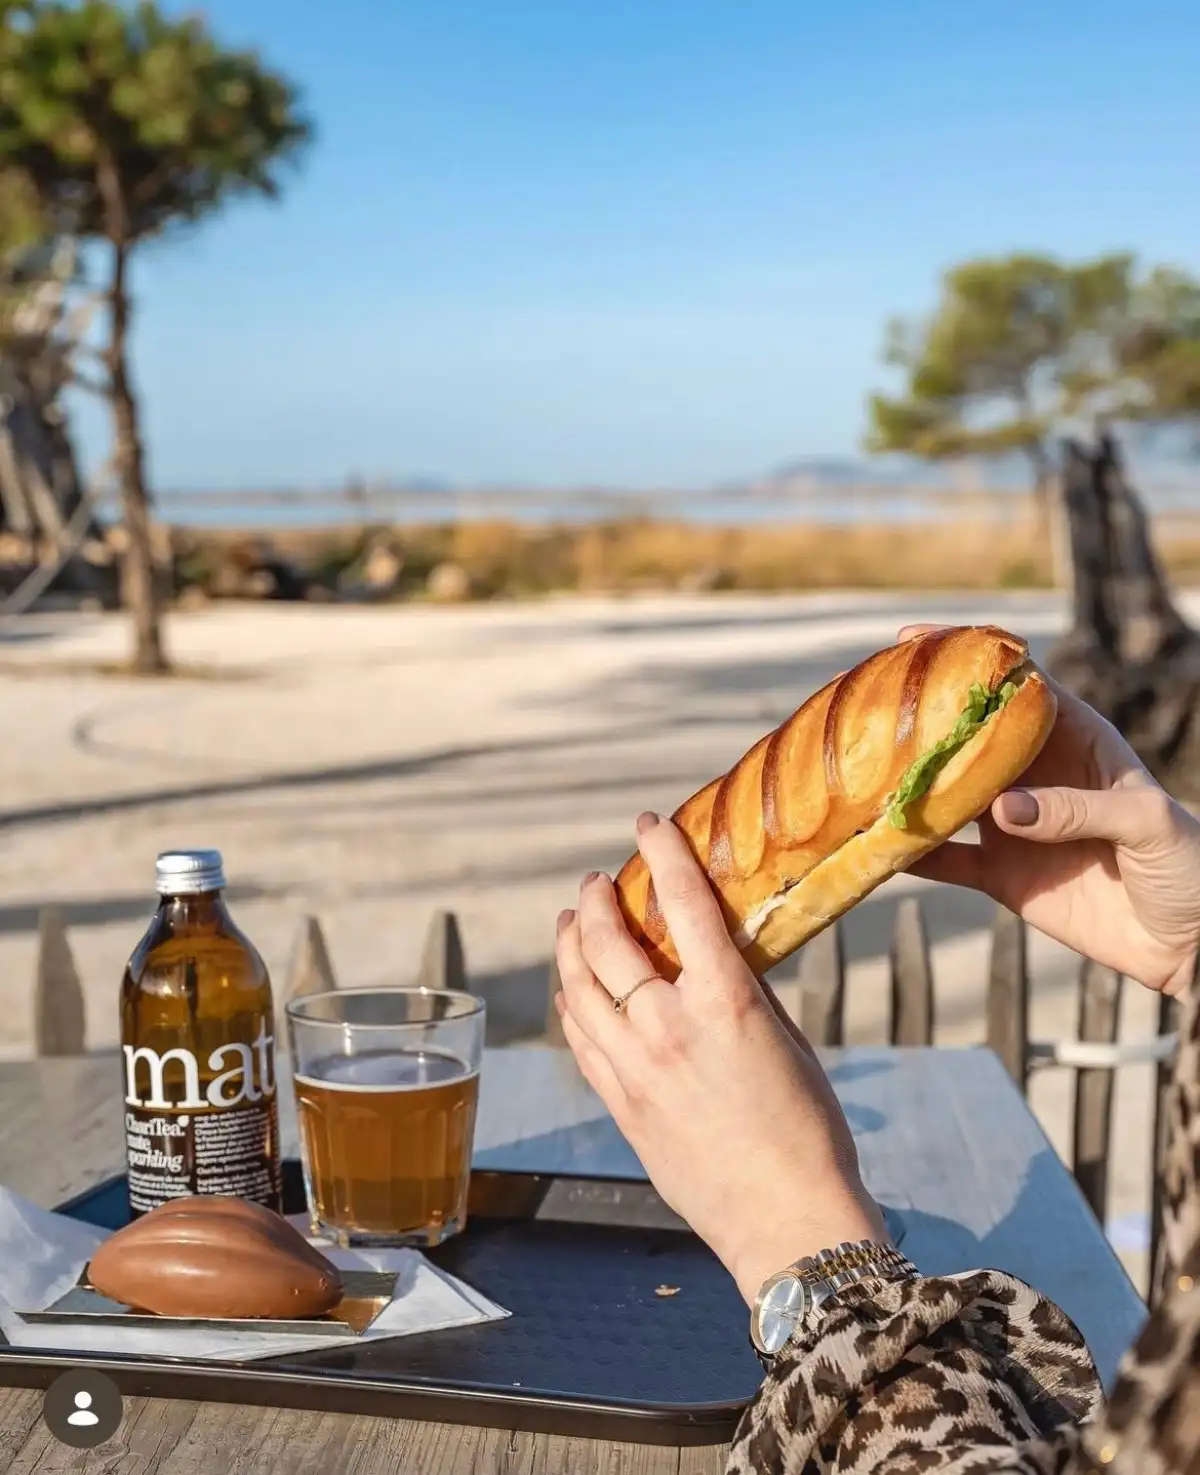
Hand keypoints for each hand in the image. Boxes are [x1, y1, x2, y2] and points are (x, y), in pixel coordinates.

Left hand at [554, 812, 885, 1304]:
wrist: (786, 1222)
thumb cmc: (808, 1133)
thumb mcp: (789, 1042)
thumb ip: (745, 990)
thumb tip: (716, 951)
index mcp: (724, 1001)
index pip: (683, 903)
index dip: (662, 852)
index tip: (649, 823)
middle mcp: (668, 1027)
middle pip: (608, 941)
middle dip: (596, 900)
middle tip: (598, 881)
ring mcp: (635, 1069)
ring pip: (578, 987)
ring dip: (570, 945)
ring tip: (571, 920)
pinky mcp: (619, 1106)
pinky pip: (580, 1038)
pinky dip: (571, 1002)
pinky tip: (573, 989)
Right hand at [901, 624, 1199, 993]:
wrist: (1189, 947)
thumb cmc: (1188, 867)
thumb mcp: (1145, 823)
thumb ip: (1077, 809)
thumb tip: (1002, 808)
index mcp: (1076, 741)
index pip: (1017, 687)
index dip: (968, 659)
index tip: (915, 641)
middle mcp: (1037, 775)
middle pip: (968, 736)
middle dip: (920, 718)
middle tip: (865, 706)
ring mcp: (1016, 825)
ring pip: (947, 794)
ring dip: (906, 784)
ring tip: (856, 771)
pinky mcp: (1002, 876)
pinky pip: (946, 861)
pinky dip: (910, 853)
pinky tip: (875, 844)